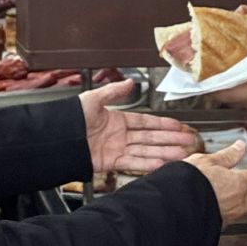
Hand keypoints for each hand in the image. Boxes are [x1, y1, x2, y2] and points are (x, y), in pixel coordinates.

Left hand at [81, 79, 201, 173]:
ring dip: (165, 152)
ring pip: (146, 151)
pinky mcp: (111, 162)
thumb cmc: (70, 118)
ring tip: (182, 153)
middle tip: (188, 141)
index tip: (178, 125)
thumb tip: (130, 82)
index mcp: (117, 120)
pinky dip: (148, 163)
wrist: (57, 138)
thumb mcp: (93, 99)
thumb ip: (114, 91)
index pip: (146, 121)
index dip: (163, 123)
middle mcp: (120, 135)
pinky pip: (134, 163)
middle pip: (151, 137)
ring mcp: (117, 149)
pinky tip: (162, 163)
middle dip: (170, 139)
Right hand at [182, 140, 246, 224]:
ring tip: (234, 193)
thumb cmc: (190, 183)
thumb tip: (240, 147)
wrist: (175, 208)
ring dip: (243, 202)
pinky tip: (218, 204)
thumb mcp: (207, 161)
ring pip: (244, 210)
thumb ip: (227, 155)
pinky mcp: (216, 226)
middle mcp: (238, 203)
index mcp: (239, 184)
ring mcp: (228, 217)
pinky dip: (228, 210)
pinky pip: (229, 218)